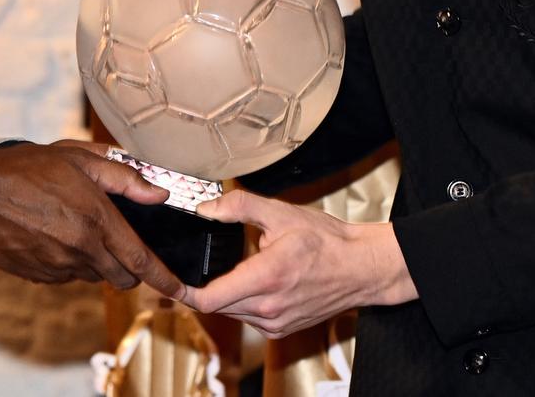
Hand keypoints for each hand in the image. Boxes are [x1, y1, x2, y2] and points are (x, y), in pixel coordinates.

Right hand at [0, 141, 184, 296]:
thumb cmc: (24, 168)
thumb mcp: (77, 158)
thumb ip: (123, 177)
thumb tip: (157, 194)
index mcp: (95, 220)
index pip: (141, 260)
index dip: (165, 278)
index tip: (181, 289)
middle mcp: (80, 249)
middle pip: (121, 277)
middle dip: (128, 267)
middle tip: (118, 242)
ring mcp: (57, 266)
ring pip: (93, 276)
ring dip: (95, 261)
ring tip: (73, 227)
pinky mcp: (38, 276)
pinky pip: (66, 276)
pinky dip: (69, 262)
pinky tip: (51, 236)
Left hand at [184, 189, 415, 337]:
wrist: (362, 269)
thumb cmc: (327, 241)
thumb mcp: (281, 213)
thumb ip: (239, 206)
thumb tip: (205, 208)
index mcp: (265, 278)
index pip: (208, 299)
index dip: (184, 290)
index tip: (172, 278)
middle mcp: (268, 308)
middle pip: (216, 305)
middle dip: (204, 286)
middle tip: (200, 264)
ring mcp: (275, 322)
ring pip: (232, 312)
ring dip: (225, 294)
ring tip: (235, 269)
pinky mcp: (282, 328)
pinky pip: (249, 318)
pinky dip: (243, 302)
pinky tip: (254, 282)